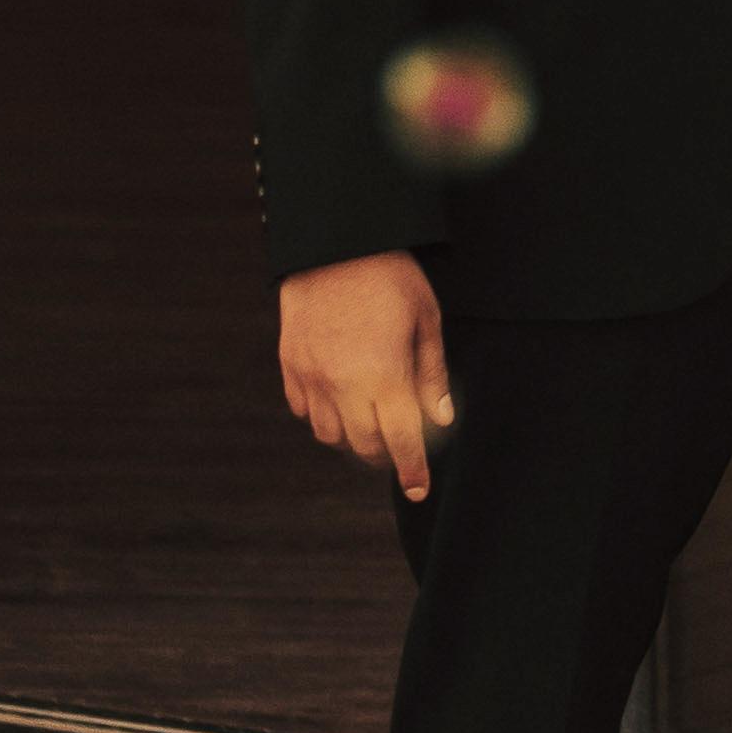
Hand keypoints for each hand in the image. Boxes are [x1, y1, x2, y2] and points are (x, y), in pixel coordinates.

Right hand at [278, 253, 454, 500]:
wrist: (333, 243)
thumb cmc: (389, 277)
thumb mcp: (426, 320)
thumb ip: (431, 374)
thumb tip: (441, 419)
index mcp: (383, 376)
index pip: (402, 440)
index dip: (413, 470)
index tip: (419, 489)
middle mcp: (343, 385)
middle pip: (364, 446)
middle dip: (386, 456)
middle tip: (401, 448)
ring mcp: (311, 377)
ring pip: (330, 435)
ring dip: (353, 439)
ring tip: (371, 425)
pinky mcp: (290, 365)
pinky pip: (304, 411)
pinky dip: (324, 417)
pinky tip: (341, 402)